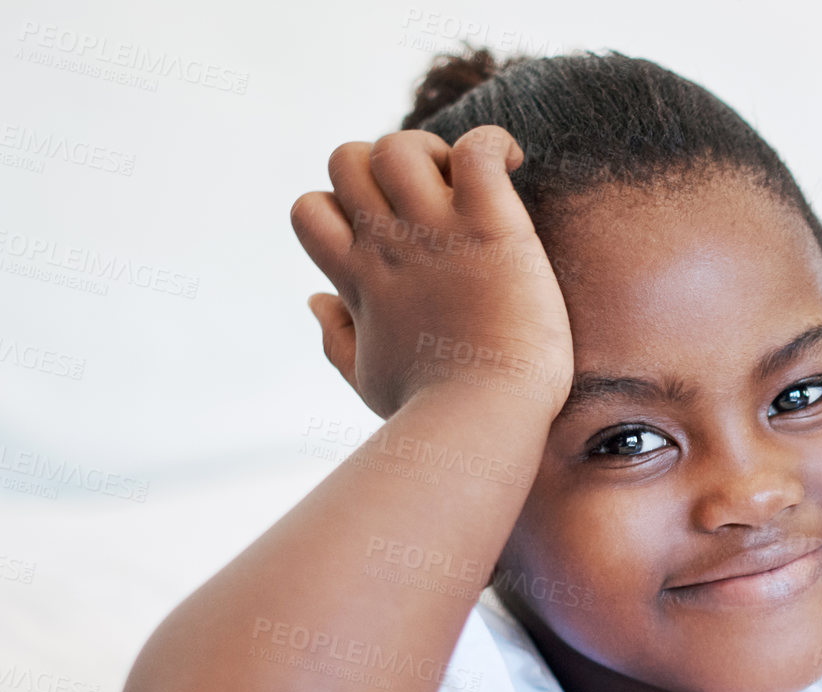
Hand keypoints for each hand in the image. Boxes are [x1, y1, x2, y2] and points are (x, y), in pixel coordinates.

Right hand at [289, 125, 573, 418]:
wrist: (484, 417)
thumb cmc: (434, 411)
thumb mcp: (369, 377)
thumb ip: (337, 337)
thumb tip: (316, 300)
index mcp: (358, 279)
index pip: (309, 209)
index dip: (341, 205)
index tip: (386, 228)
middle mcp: (387, 246)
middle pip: (347, 159)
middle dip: (382, 162)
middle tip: (433, 196)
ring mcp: (435, 231)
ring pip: (399, 145)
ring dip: (431, 149)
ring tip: (468, 186)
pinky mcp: (490, 225)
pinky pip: (475, 149)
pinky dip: (492, 143)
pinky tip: (512, 164)